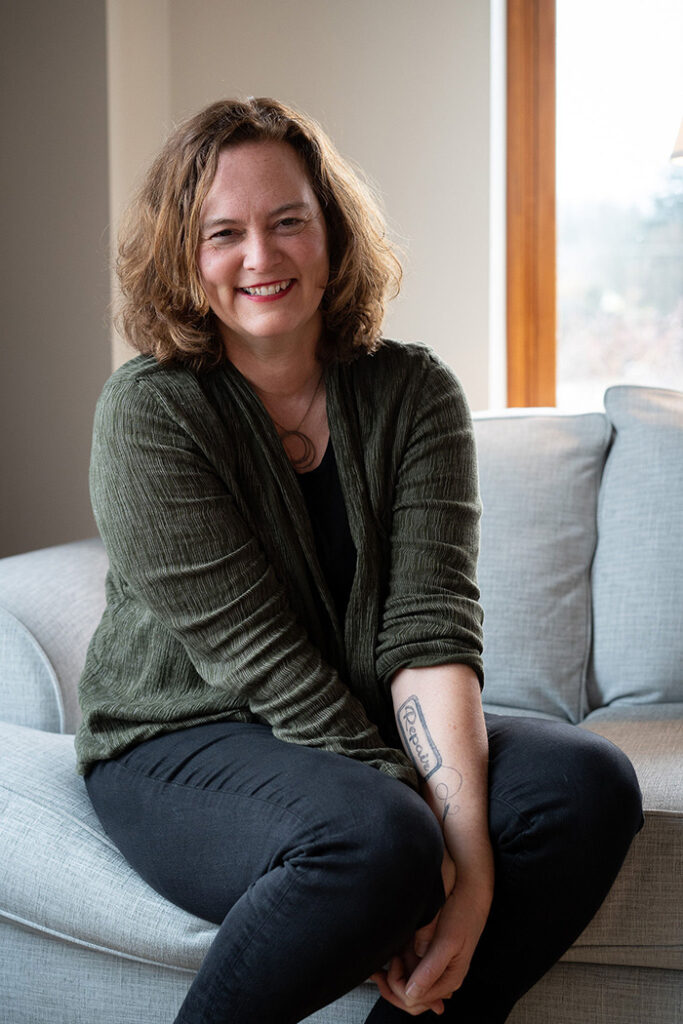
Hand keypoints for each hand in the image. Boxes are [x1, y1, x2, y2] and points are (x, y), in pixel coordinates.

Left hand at [402, 872, 492, 1010]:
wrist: (471, 892)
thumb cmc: (463, 914)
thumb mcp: (447, 941)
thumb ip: (431, 968)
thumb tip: (410, 992)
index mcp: (449, 979)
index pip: (413, 999)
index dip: (397, 983)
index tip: (395, 960)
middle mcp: (442, 977)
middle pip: (409, 996)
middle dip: (393, 980)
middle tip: (390, 956)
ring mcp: (437, 966)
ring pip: (408, 980)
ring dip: (397, 967)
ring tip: (397, 946)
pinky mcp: (432, 954)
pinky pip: (411, 965)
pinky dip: (402, 957)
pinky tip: (401, 942)